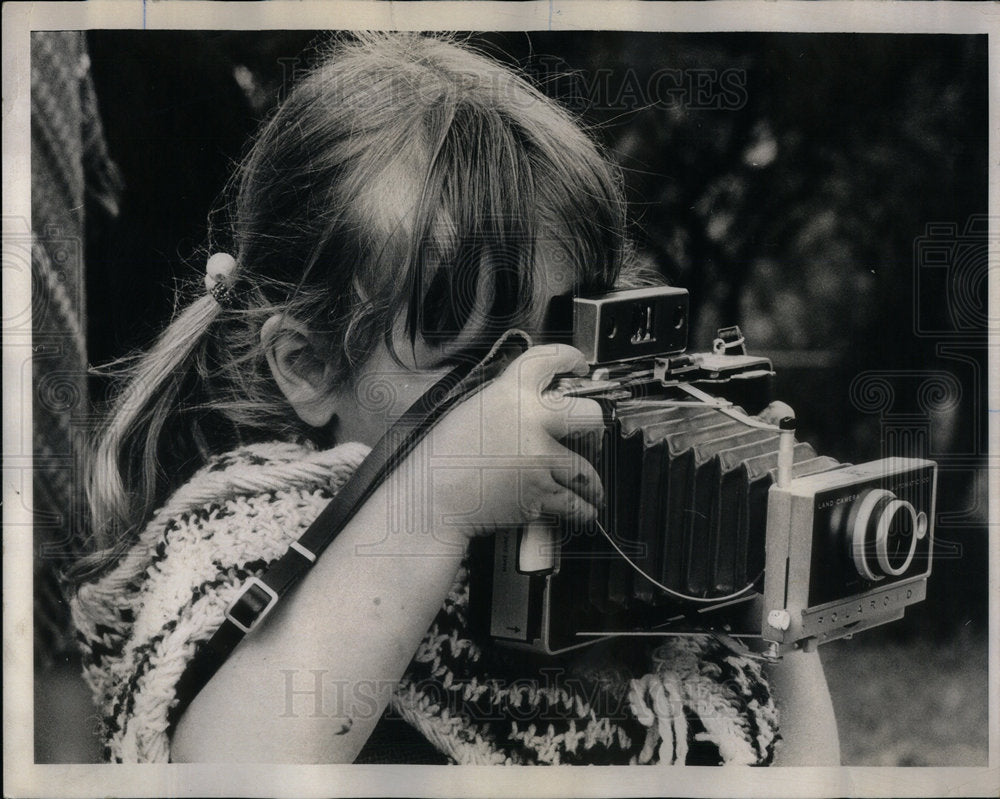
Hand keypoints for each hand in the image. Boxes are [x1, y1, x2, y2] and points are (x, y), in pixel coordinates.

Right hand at [426, 344, 605, 538]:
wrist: (432, 499)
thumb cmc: (443, 459)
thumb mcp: (473, 409)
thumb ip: (509, 400)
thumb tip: (538, 400)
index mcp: (510, 394)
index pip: (551, 359)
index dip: (571, 358)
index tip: (579, 365)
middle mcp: (531, 422)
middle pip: (590, 415)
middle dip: (595, 427)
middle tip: (592, 434)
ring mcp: (539, 458)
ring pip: (587, 470)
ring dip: (592, 482)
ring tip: (592, 487)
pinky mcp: (540, 493)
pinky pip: (575, 503)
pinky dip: (582, 510)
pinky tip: (583, 508)